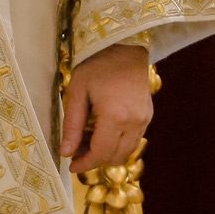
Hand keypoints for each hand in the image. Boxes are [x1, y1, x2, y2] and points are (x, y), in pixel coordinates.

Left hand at [60, 43, 153, 174]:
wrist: (125, 47)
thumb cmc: (97, 65)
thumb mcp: (77, 92)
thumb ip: (72, 125)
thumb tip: (66, 152)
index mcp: (115, 116)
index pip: (101, 153)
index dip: (85, 164)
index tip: (71, 166)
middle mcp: (134, 122)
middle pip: (115, 157)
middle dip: (95, 160)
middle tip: (77, 150)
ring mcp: (145, 120)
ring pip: (126, 152)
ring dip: (107, 153)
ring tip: (88, 139)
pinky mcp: (148, 116)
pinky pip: (133, 140)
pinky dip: (118, 143)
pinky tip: (103, 130)